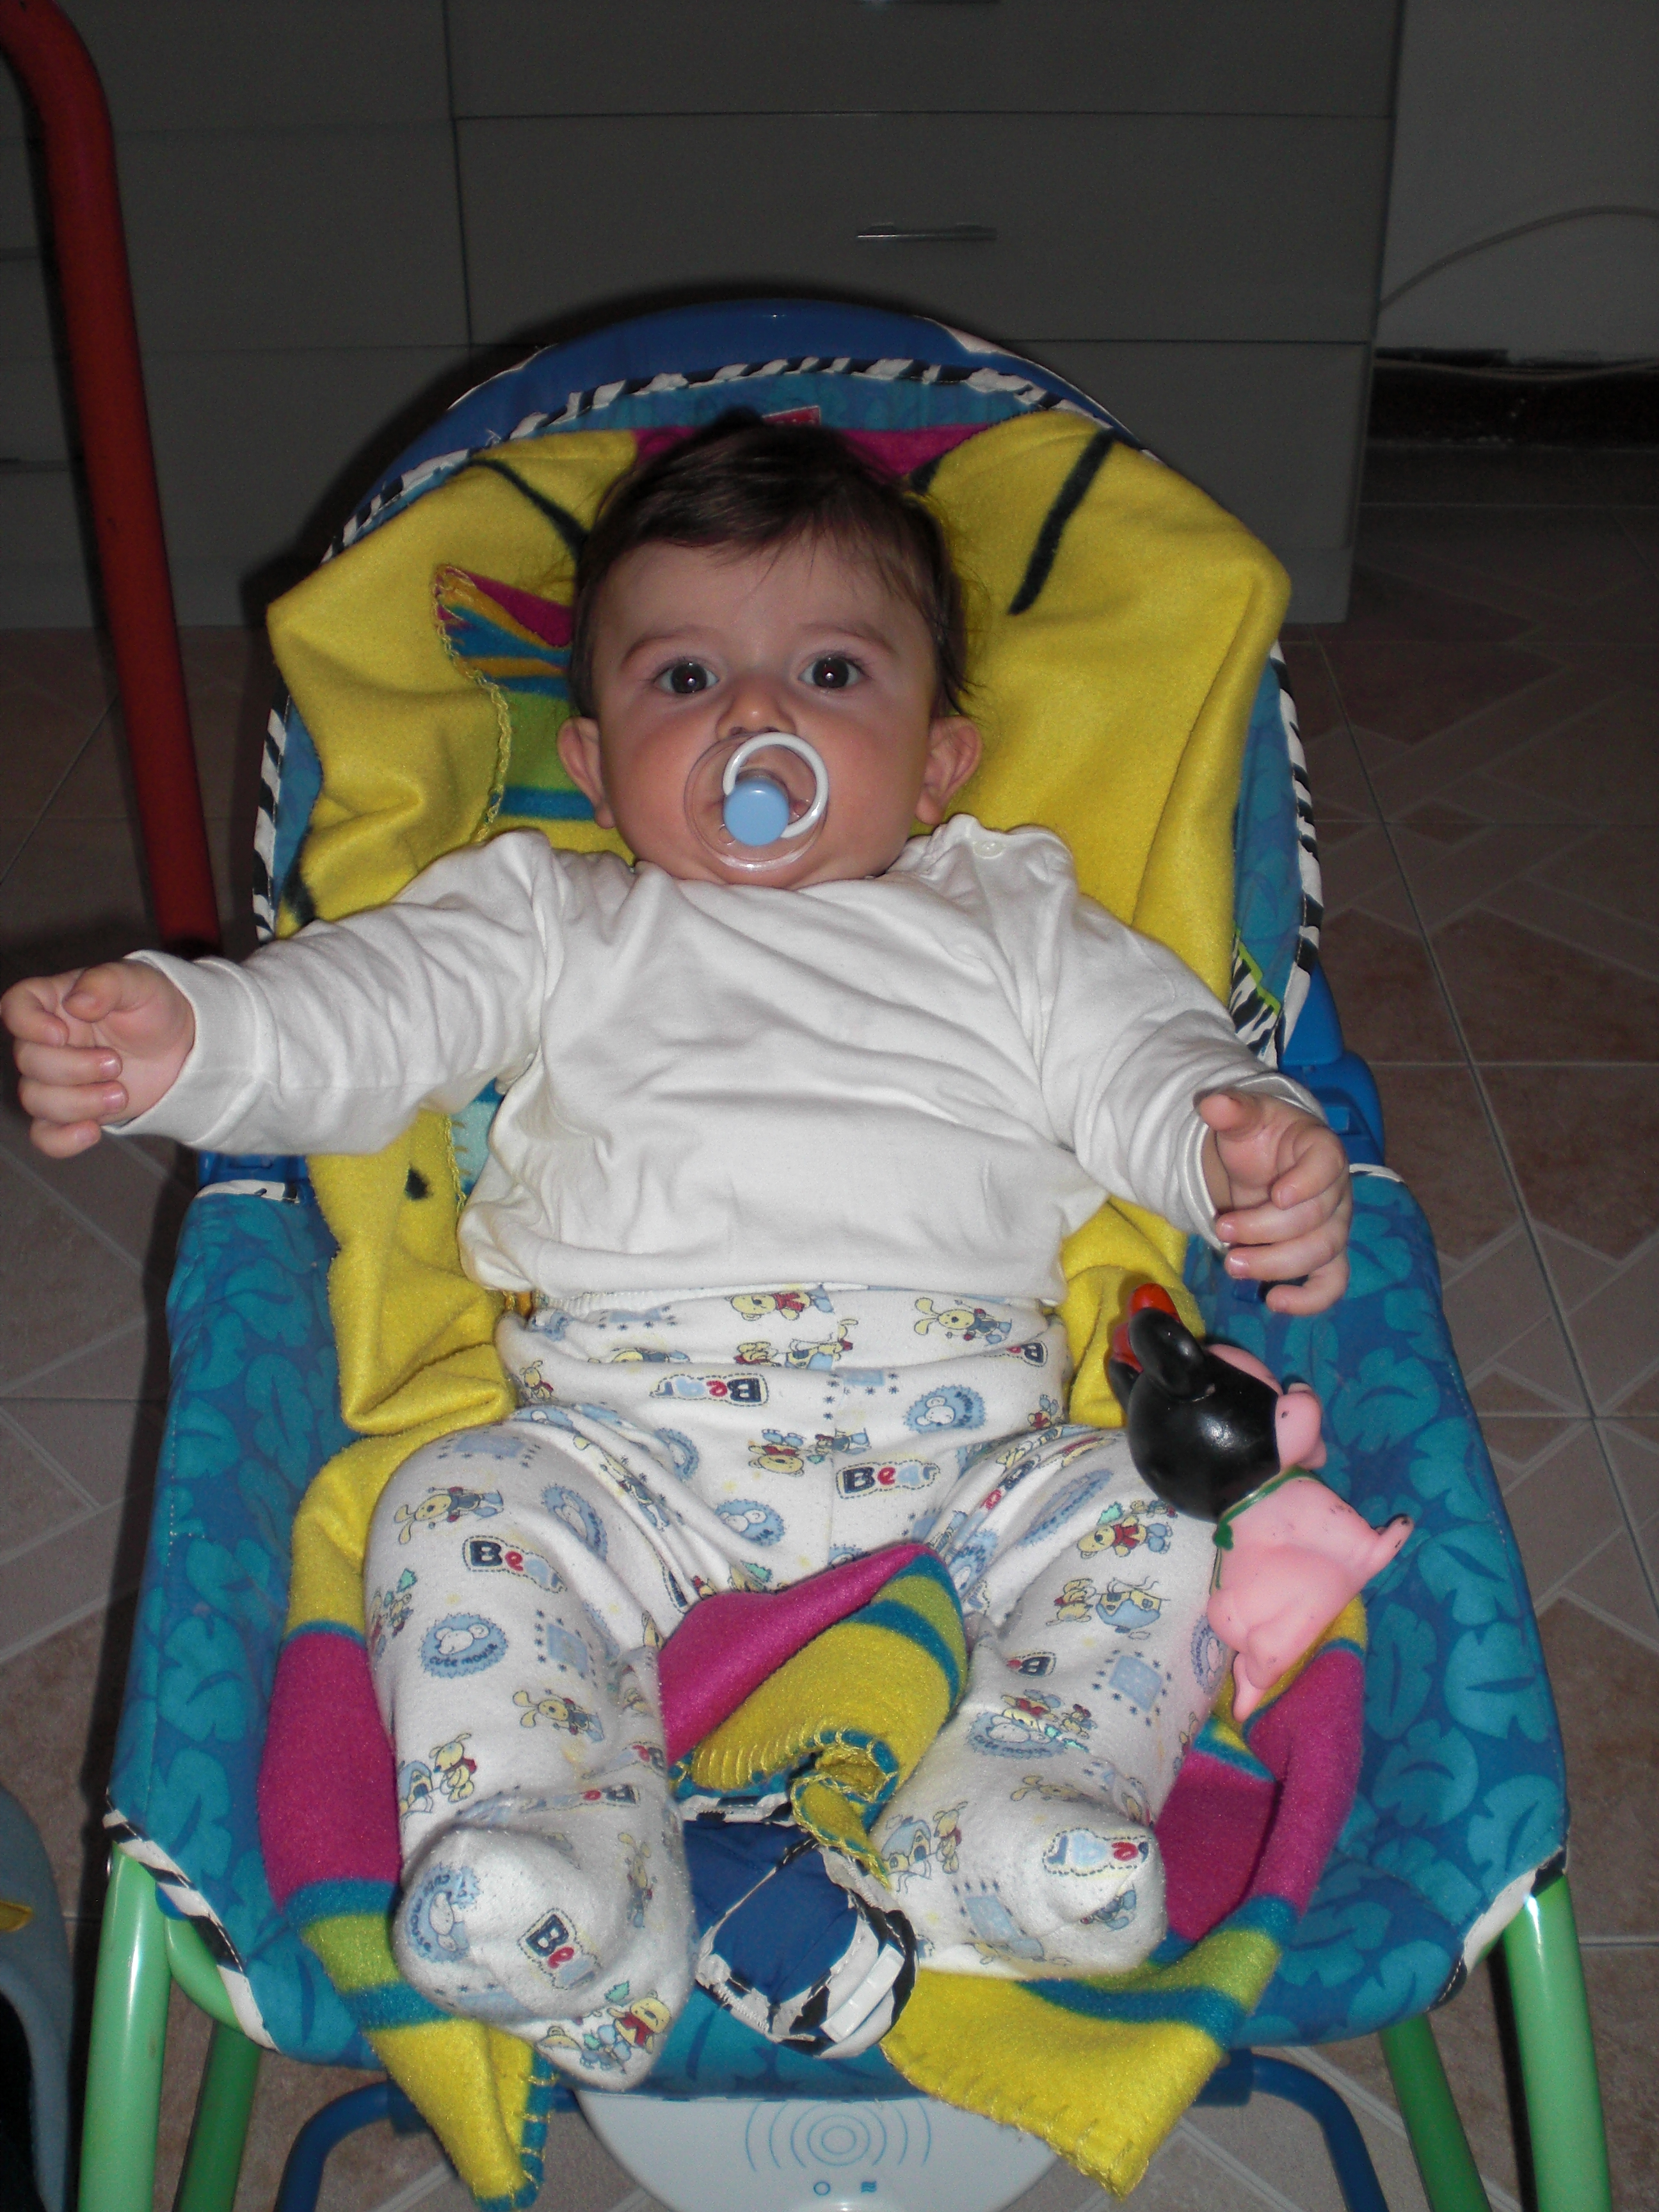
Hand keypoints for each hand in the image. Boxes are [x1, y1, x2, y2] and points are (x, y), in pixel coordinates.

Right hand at [3, 962, 194, 1157]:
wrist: (183, 1048)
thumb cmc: (155, 1009)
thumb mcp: (140, 983)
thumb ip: (107, 983)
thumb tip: (78, 1002)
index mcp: (55, 1002)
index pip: (16, 1007)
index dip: (27, 1024)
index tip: (60, 1034)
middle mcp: (47, 1041)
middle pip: (28, 1061)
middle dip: (73, 1069)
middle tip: (117, 1064)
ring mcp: (56, 1079)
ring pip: (35, 1100)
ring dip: (79, 1103)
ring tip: (121, 1094)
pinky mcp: (72, 1111)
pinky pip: (45, 1135)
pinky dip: (64, 1140)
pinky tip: (93, 1131)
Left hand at [1198, 1089, 1350, 1314]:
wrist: (1265, 1159)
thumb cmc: (1261, 1136)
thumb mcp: (1244, 1117)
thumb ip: (1232, 1109)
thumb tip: (1212, 1102)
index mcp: (1321, 1149)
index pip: (1328, 1165)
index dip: (1306, 1182)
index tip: (1276, 1195)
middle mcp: (1336, 1190)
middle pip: (1315, 1218)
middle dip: (1266, 1230)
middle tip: (1222, 1230)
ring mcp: (1334, 1225)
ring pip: (1322, 1253)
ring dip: (1276, 1263)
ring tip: (1232, 1264)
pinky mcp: (1325, 1255)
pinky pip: (1332, 1283)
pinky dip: (1310, 1299)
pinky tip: (1275, 1301)